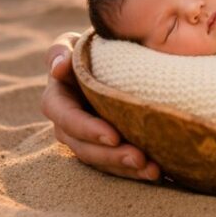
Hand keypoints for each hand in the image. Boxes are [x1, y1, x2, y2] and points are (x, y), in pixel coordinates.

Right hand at [40, 32, 160, 180]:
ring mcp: (87, 140)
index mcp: (57, 99)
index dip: (87, 129)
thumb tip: (59, 67)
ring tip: (153, 170)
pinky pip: (117, 165)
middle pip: (84, 147)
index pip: (65, 117)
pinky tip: (158, 172)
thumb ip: (61, 51)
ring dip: (126, 168)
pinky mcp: (106, 148)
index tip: (113, 135)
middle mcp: (68, 125)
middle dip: (111, 156)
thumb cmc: (91, 48)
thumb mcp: (74, 44)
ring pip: (102, 161)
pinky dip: (136, 171)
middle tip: (139, 158)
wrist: (113, 59)